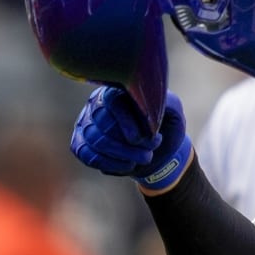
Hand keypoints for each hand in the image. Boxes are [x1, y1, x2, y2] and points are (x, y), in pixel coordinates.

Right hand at [70, 87, 192, 192]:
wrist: (160, 151)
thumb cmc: (165, 127)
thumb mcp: (173, 112)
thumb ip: (165, 103)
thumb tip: (149, 104)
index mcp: (117, 90)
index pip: (112, 100)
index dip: (129, 122)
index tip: (149, 137)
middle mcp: (96, 104)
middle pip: (102, 124)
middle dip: (130, 144)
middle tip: (151, 150)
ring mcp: (86, 123)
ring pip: (95, 141)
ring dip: (123, 155)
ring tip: (145, 158)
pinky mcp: (81, 143)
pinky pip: (86, 155)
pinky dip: (110, 164)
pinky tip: (128, 165)